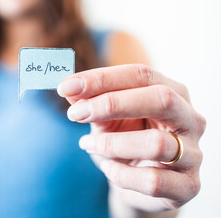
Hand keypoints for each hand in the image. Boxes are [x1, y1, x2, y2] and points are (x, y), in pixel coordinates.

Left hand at [57, 64, 205, 211]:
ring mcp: (194, 153)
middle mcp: (190, 119)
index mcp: (173, 93)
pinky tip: (108, 168)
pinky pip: (153, 181)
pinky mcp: (188, 186)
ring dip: (112, 144)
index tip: (66, 87)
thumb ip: (91, 103)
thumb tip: (69, 89)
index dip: (102, 78)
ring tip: (88, 146)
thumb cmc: (124, 142)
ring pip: (156, 143)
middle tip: (75, 114)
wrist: (138, 184)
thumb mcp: (106, 119)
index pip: (142, 75)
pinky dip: (121, 174)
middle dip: (111, 104)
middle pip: (161, 99)